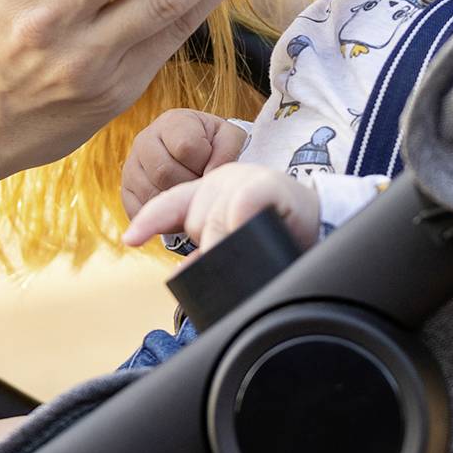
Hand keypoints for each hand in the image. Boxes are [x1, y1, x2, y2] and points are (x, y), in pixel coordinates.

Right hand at [120, 109, 248, 218]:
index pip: (186, 147)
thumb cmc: (213, 145)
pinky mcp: (126, 190)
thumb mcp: (229, 138)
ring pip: (150, 193)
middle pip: (164, 172)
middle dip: (189, 185)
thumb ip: (226, 152)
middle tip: (200, 184)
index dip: (204, 163)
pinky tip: (175, 205)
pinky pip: (139, 210)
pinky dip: (161, 215)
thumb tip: (210, 174)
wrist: (194, 154)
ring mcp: (131, 165)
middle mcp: (145, 140)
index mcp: (172, 122)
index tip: (211, 166)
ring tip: (189, 193)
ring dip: (175, 201)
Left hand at [124, 162, 320, 254]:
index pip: (170, 203)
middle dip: (211, 245)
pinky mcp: (268, 183)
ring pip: (215, 219)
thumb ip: (208, 251)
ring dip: (228, 241)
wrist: (322, 221)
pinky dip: (239, 221)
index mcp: (210, 191)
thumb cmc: (277, 232)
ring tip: (253, 244)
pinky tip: (246, 227)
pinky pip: (241, 204)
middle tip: (241, 249)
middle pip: (195, 220)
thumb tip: (181, 275)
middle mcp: (222, 179)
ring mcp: (245, 178)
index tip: (130, 239)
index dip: (148, 220)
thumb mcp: (237, 238)